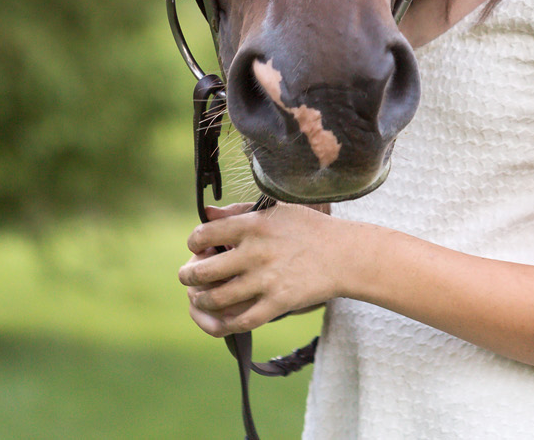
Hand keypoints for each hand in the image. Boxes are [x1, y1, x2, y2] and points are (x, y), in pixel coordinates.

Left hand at [178, 202, 360, 336]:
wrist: (345, 254)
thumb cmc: (309, 229)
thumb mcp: (276, 209)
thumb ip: (239, 211)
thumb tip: (208, 212)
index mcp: (253, 225)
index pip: (204, 235)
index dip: (194, 243)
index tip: (198, 247)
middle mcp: (255, 253)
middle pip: (202, 271)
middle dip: (188, 276)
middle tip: (188, 278)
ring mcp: (266, 280)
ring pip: (216, 299)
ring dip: (201, 301)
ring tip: (200, 298)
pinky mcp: (278, 303)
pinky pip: (240, 321)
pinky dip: (223, 324)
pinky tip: (220, 320)